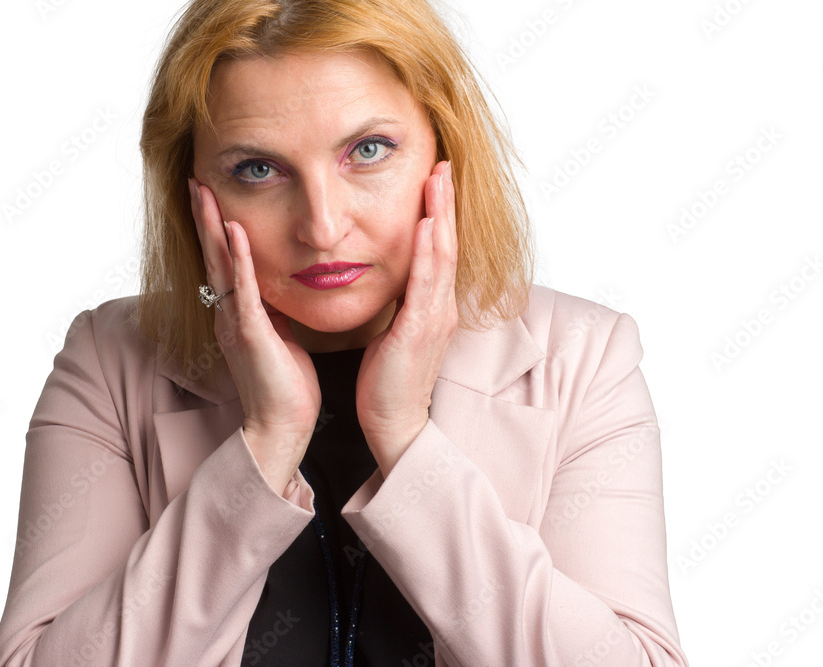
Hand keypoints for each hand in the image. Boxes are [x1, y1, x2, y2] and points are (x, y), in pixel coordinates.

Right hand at [188, 178, 320, 494]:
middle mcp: (228, 315)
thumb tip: (280, 291)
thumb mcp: (281, 339)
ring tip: (204, 192)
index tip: (211, 198)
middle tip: (196, 181)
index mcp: (237, 315)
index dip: (215, 229)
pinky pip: (242, 289)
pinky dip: (238, 258)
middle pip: (212, 255)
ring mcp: (236, 323)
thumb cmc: (286, 388)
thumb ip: (274, 313)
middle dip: (204, 217)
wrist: (281, 428)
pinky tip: (234, 231)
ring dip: (212, 226)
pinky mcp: (251, 333)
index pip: (223, 263)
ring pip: (219, 265)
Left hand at [355, 161, 458, 477]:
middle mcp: (440, 308)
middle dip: (444, 203)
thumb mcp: (394, 333)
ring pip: (442, 256)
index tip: (433, 181)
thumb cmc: (388, 382)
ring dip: (440, 215)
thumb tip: (393, 283)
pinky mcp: (419, 331)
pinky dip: (428, 254)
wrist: (394, 423)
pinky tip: (428, 227)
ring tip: (438, 180)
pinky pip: (426, 285)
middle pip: (446, 244)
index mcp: (432, 307)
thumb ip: (399, 305)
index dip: (438, 214)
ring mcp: (433, 318)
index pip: (438, 251)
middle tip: (442, 164)